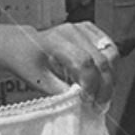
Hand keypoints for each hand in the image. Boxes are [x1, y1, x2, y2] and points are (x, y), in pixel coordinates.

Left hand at [2, 23, 118, 108]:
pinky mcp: (91, 31)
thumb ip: (61, 92)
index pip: (84, 62)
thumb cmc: (28, 63)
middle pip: (102, 59)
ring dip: (111, 78)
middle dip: (105, 86)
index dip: (91, 85)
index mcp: (56, 41)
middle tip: (99, 105)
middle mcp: (72, 31)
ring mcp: (83, 29)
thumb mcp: (39, 82)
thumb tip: (82, 102)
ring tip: (102, 96)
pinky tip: (103, 82)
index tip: (88, 101)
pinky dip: (111, 68)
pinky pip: (111, 49)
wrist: (23, 46)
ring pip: (112, 53)